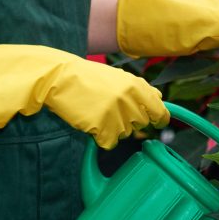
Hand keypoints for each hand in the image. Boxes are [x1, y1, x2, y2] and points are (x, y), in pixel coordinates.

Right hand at [0, 44, 168, 148]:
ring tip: (96, 112)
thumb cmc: (85, 77)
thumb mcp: (116, 76)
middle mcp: (130, 101)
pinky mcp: (103, 129)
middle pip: (141, 124)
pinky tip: (89, 121)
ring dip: (113, 128)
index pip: (160, 110)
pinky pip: (108, 143)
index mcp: (137, 86)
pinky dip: (99, 137)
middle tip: (110, 111)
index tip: (158, 123)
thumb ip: (138, 89)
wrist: (58, 78)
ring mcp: (117, 116)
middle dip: (129, 122)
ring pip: (124, 134)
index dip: (160, 119)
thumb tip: (159, 100)